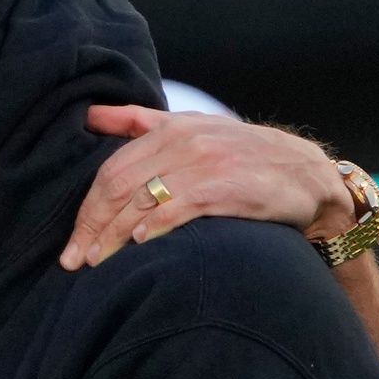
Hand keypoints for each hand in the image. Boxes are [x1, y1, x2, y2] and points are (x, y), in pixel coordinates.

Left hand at [62, 106, 354, 269]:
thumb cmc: (242, 157)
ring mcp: (204, 163)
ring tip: (95, 263)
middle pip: (117, 186)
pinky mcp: (223, 187)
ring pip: (140, 200)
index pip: (110, 169)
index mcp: (170, 128)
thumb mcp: (193, 128)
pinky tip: (136, 244)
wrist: (307, 177)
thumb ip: (139, 122)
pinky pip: (175, 208)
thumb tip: (89, 115)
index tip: (70, 242)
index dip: (86, 208)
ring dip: (112, 236)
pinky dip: (151, 227)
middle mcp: (184, 142)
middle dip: (90, 226)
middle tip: (73, 260)